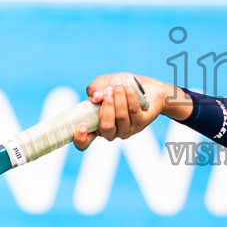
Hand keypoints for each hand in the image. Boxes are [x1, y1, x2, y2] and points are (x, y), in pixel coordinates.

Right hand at [71, 74, 185, 149]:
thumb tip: (96, 97)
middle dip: (107, 106)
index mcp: (96, 126)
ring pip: (121, 117)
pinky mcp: (141, 123)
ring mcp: (127, 130)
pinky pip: (133, 110)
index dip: (80, 138)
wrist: (146, 85)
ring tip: (118, 84)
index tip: (82, 125)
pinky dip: (129, 95)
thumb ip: (93, 89)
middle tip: (108, 91)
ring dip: (119, 98)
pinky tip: (128, 85)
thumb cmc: (119, 87)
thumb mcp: (102, 84)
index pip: (84, 143)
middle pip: (106, 128)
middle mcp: (112, 132)